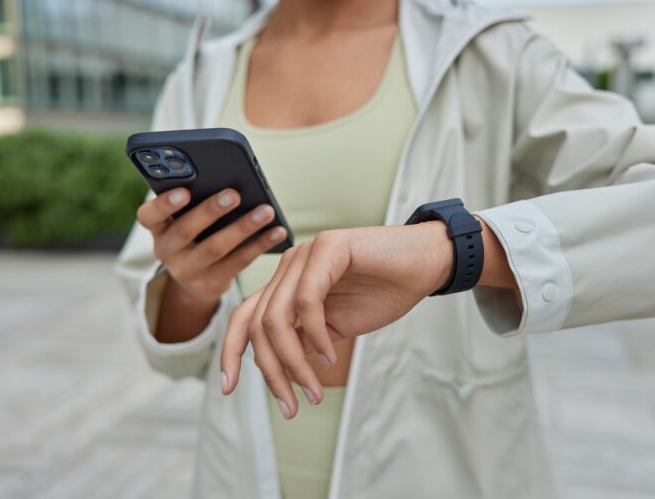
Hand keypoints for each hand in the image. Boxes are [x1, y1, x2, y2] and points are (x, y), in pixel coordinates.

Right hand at [136, 187, 287, 340]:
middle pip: (186, 230)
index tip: (184, 191)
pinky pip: (239, 262)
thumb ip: (195, 200)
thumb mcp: (183, 218)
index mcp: (157, 228)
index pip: (149, 215)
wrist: (194, 280)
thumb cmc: (194, 233)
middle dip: (211, 211)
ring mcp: (188, 270)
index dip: (165, 204)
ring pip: (216, 248)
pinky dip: (260, 244)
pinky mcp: (211, 283)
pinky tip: (278, 231)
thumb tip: (229, 178)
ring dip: (243, 227)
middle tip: (234, 194)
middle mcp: (167, 250)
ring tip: (266, 211)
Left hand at [219, 221, 453, 418]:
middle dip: (270, 371)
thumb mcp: (335, 327)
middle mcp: (290, 267)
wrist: (426, 263)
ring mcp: (305, 254)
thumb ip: (304, 341)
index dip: (231, 352)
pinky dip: (314, 335)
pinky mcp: (327, 247)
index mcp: (287, 283)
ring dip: (293, 363)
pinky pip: (306, 301)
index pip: (246, 317)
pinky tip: (330, 356)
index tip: (228, 389)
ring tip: (313, 391)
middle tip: (290, 406)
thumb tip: (275, 369)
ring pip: (276, 317)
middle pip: (257, 323)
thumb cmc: (384, 291)